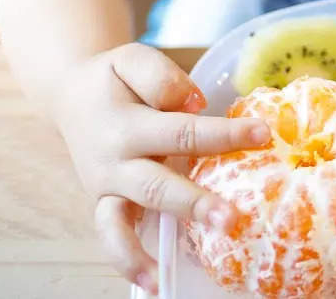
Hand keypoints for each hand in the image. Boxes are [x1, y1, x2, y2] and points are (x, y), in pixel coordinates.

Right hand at [53, 43, 270, 293]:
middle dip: (195, 202)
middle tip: (234, 217)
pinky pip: (112, 237)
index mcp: (126, 123)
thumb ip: (163, 78)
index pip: (183, 130)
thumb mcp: (132, 60)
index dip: (223, 135)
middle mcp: (114, 161)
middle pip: (158, 184)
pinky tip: (154, 283)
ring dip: (158, 242)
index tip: (263, 136)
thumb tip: (194, 104)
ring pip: (128, 219)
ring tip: (185, 262)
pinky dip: (129, 261)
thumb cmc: (116, 80)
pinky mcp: (105, 204)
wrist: (72, 97)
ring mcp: (107, 188)